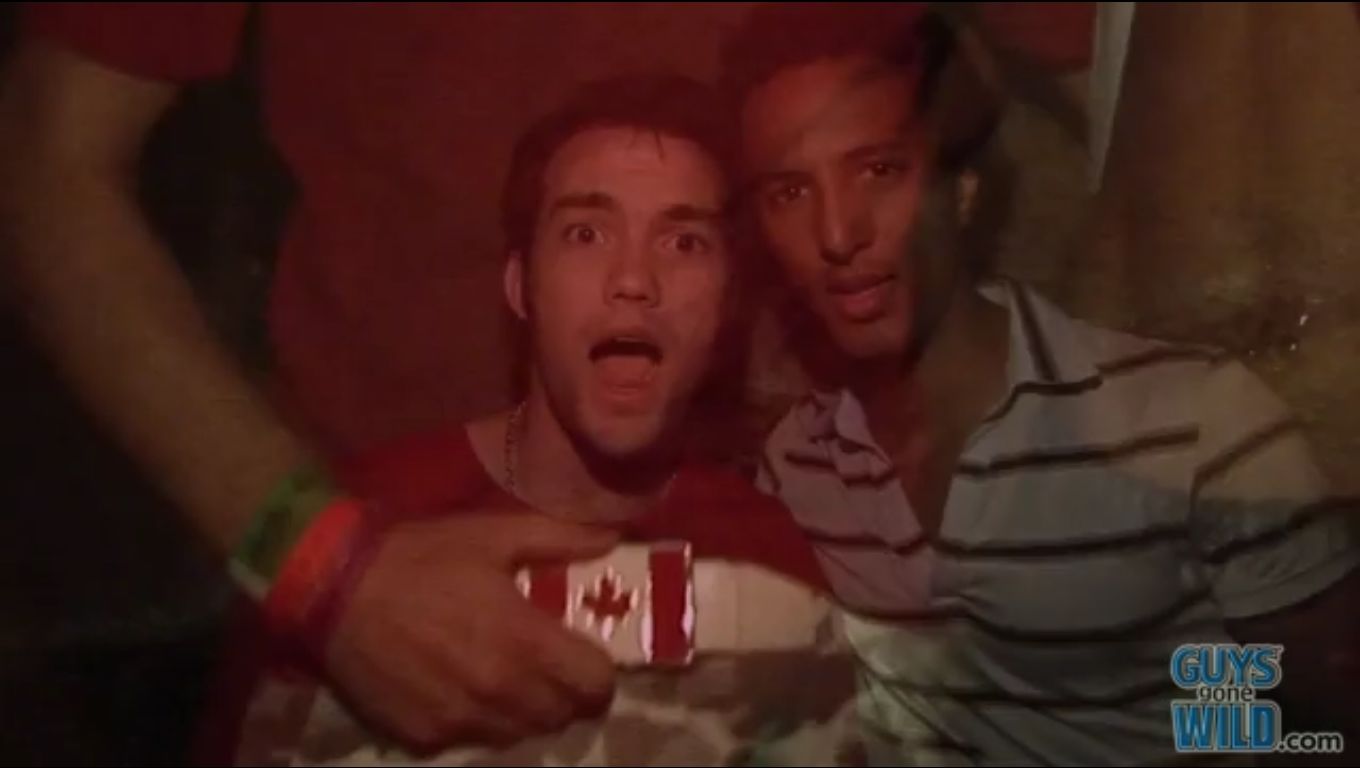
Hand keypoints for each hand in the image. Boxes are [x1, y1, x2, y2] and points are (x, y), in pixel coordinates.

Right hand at [321, 509, 618, 751]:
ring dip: (525, 712)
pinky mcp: (423, 737)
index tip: (589, 658)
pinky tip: (461, 689)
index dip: (600, 673)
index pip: (594, 685)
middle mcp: (498, 692)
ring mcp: (460, 721)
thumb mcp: (493, 534)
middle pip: (561, 716)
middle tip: (551, 668)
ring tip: (508, 679)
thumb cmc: (420, 557)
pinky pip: (470, 742)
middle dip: (566, 694)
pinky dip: (477, 722)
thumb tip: (612, 538)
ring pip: (519, 735)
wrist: (334, 588)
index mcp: (524, 642)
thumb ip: (560, 539)